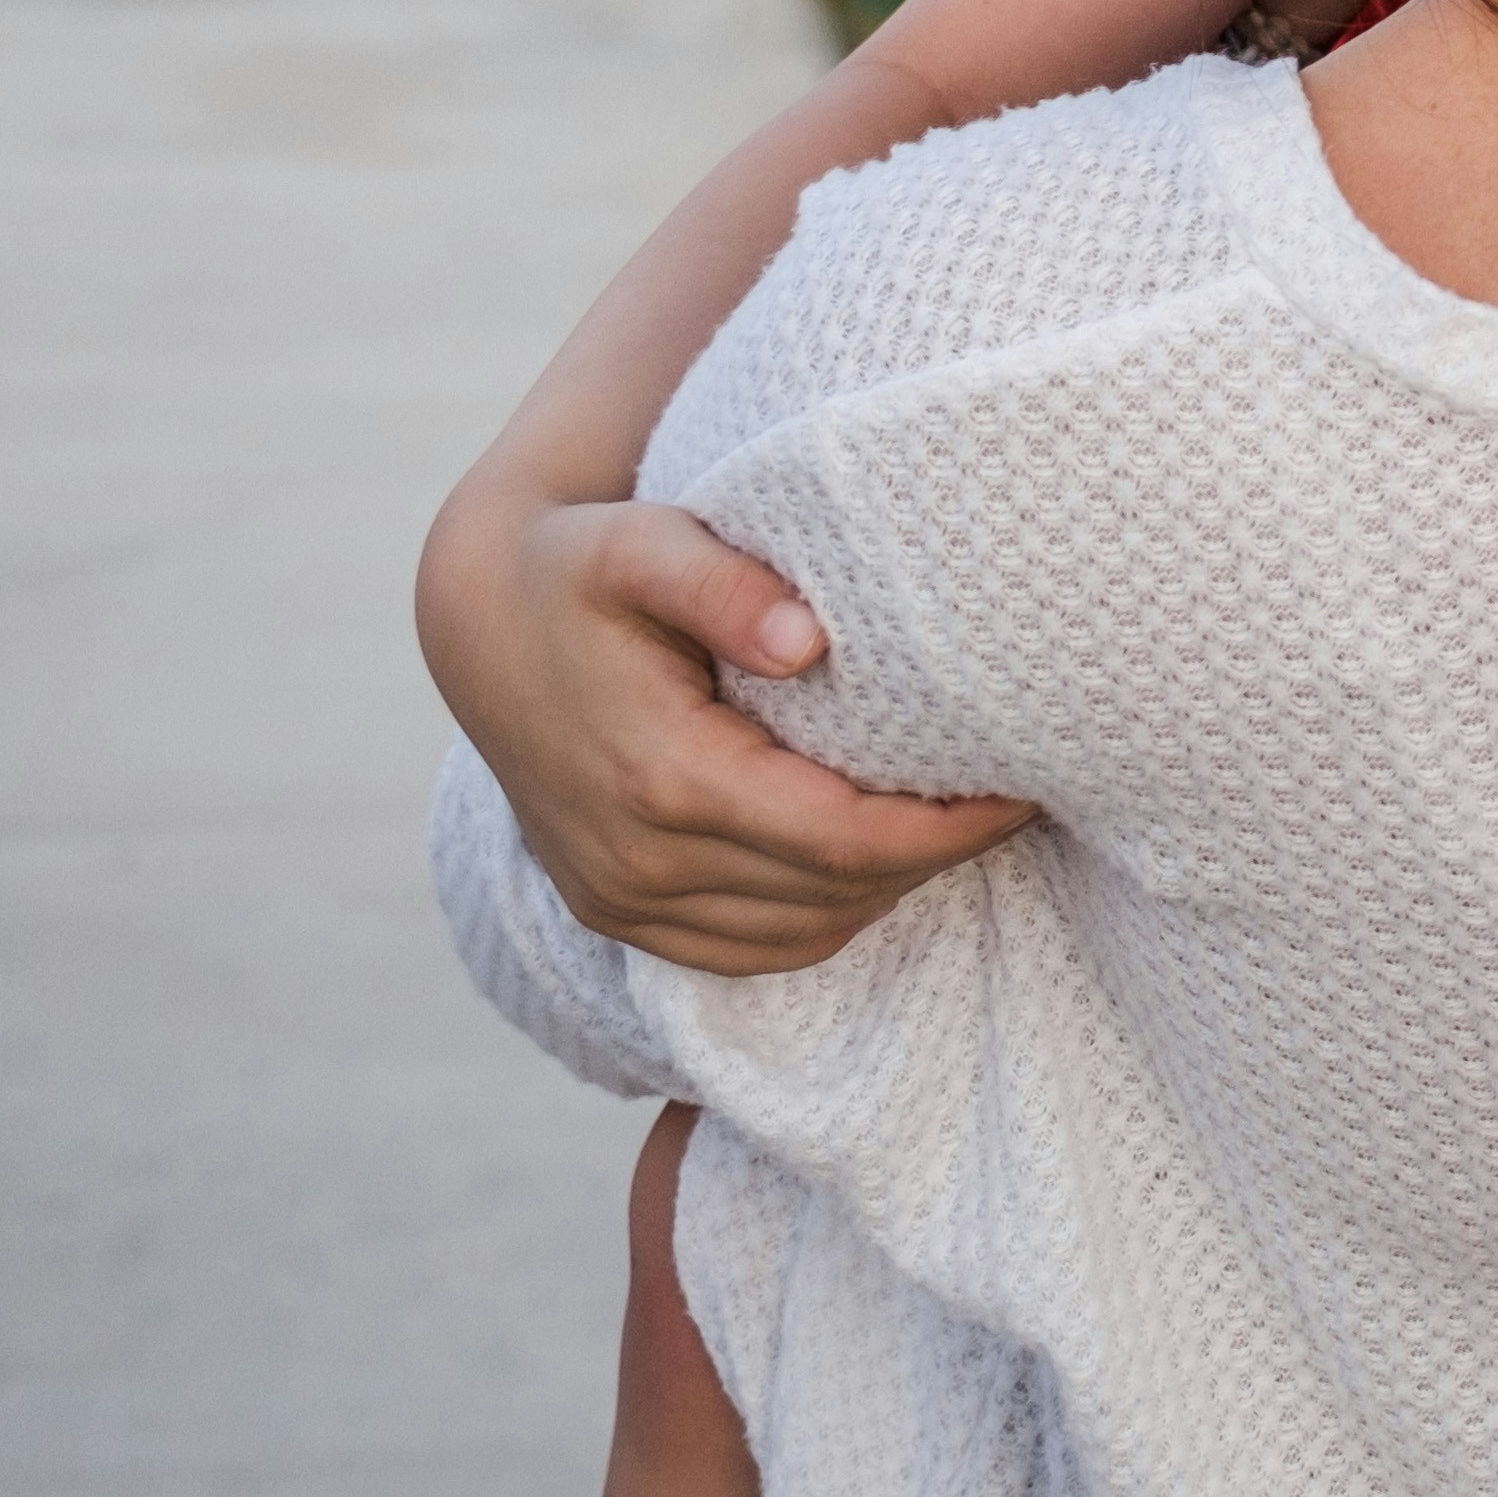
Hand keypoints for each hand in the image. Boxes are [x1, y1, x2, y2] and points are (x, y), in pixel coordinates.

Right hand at [417, 486, 1022, 976]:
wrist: (477, 618)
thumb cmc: (577, 566)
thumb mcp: (644, 544)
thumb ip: (723, 584)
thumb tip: (808, 642)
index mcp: (661, 778)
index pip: (842, 838)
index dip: (944, 829)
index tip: (1020, 790)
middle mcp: (636, 861)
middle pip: (832, 892)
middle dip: (933, 857)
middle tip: (1011, 801)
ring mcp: (618, 900)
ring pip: (796, 937)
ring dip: (884, 892)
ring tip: (953, 828)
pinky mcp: (612, 913)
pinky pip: (744, 952)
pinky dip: (820, 919)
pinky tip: (870, 864)